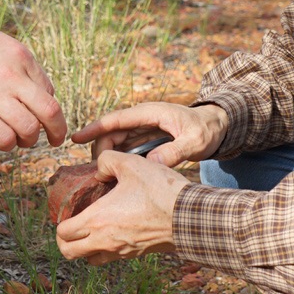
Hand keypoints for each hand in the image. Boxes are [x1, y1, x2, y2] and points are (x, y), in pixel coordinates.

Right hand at [0, 21, 66, 149]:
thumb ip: (20, 65)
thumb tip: (41, 92)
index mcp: (20, 56)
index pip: (49, 91)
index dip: (48, 108)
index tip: (40, 115)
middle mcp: (11, 75)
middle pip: (50, 111)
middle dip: (57, 131)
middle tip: (56, 140)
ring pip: (30, 129)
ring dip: (30, 140)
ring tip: (20, 139)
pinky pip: (5, 139)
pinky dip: (9, 144)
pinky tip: (2, 139)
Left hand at [55, 150, 187, 263]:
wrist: (189, 216)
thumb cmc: (159, 190)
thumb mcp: (131, 164)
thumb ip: (108, 161)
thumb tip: (100, 169)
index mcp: (97, 220)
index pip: (62, 234)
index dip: (59, 223)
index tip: (65, 212)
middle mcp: (104, 241)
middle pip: (70, 253)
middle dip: (65, 241)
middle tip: (72, 225)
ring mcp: (121, 251)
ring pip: (90, 259)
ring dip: (85, 247)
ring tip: (92, 228)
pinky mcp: (136, 254)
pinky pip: (111, 257)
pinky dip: (106, 248)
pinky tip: (116, 228)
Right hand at [71, 101, 229, 167]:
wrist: (218, 126)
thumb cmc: (207, 130)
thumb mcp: (195, 141)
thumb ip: (175, 152)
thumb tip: (151, 164)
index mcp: (150, 113)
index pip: (115, 120)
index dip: (94, 129)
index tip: (75, 138)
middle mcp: (142, 119)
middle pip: (111, 134)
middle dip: (100, 152)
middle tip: (98, 176)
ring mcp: (143, 130)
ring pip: (116, 144)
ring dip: (108, 159)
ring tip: (104, 180)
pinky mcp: (146, 140)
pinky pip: (126, 151)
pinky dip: (119, 162)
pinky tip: (117, 178)